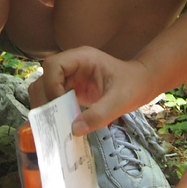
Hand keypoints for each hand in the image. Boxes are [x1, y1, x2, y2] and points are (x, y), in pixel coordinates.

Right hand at [37, 47, 155, 134]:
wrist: (142, 84)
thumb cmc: (134, 86)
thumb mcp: (120, 101)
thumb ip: (99, 114)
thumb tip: (75, 129)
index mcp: (82, 58)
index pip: (53, 66)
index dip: (51, 85)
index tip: (60, 106)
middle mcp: (72, 65)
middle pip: (44, 77)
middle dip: (45, 99)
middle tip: (52, 120)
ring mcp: (71, 76)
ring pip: (45, 88)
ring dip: (47, 105)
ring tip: (55, 123)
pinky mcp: (72, 88)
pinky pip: (55, 97)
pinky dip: (54, 110)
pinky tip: (61, 123)